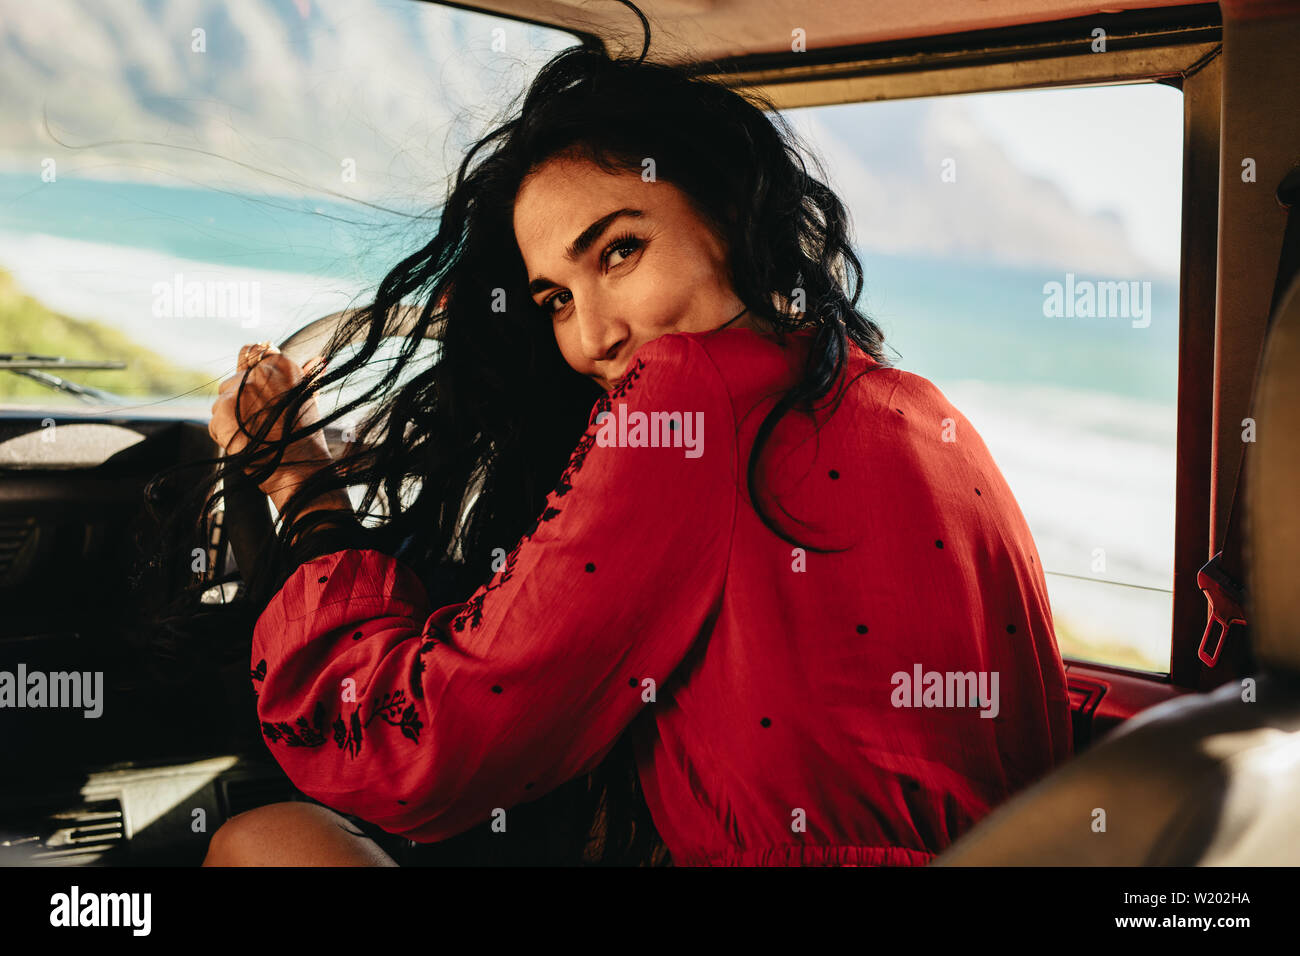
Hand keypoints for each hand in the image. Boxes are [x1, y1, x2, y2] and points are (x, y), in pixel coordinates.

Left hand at [209, 342, 330, 494]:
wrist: (298, 469)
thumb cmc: (305, 437)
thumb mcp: (307, 399)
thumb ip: (298, 376)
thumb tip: (315, 359)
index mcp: (281, 365)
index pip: (252, 352)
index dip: (251, 368)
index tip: (255, 387)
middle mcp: (258, 373)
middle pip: (233, 380)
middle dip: (240, 399)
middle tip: (258, 421)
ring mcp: (237, 391)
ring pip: (222, 401)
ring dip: (232, 417)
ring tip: (254, 434)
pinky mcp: (221, 412)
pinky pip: (215, 421)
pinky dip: (225, 434)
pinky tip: (245, 443)